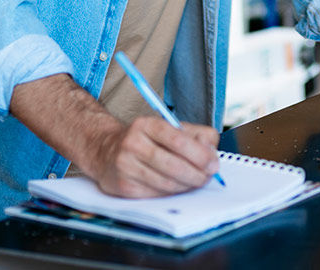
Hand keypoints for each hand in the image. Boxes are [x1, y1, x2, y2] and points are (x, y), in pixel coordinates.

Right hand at [89, 116, 220, 198]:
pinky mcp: (123, 186)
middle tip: (208, 177)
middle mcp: (133, 143)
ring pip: (166, 183)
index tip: (213, 164)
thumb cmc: (146, 140)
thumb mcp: (169, 128)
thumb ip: (196, 135)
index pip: (178, 140)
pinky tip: (177, 187)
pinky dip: (172, 194)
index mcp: (147, 125)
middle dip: (196, 175)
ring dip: (186, 186)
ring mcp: (125, 165)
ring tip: (195, 182)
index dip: (200, 155)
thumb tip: (212, 152)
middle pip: (173, 165)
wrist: (106, 151)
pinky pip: (156, 195)